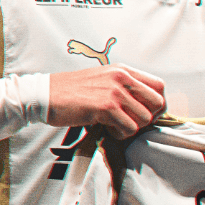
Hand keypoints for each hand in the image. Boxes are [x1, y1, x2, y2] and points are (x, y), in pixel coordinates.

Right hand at [48, 64, 166, 138]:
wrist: (45, 94)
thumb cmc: (72, 91)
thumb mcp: (102, 80)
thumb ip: (123, 88)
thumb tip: (144, 106)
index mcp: (123, 70)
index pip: (159, 86)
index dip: (156, 104)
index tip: (144, 114)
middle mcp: (122, 77)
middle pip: (158, 103)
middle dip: (148, 118)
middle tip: (130, 122)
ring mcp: (115, 91)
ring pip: (144, 119)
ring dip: (131, 128)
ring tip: (113, 125)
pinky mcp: (106, 107)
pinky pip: (129, 128)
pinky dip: (119, 134)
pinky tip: (105, 128)